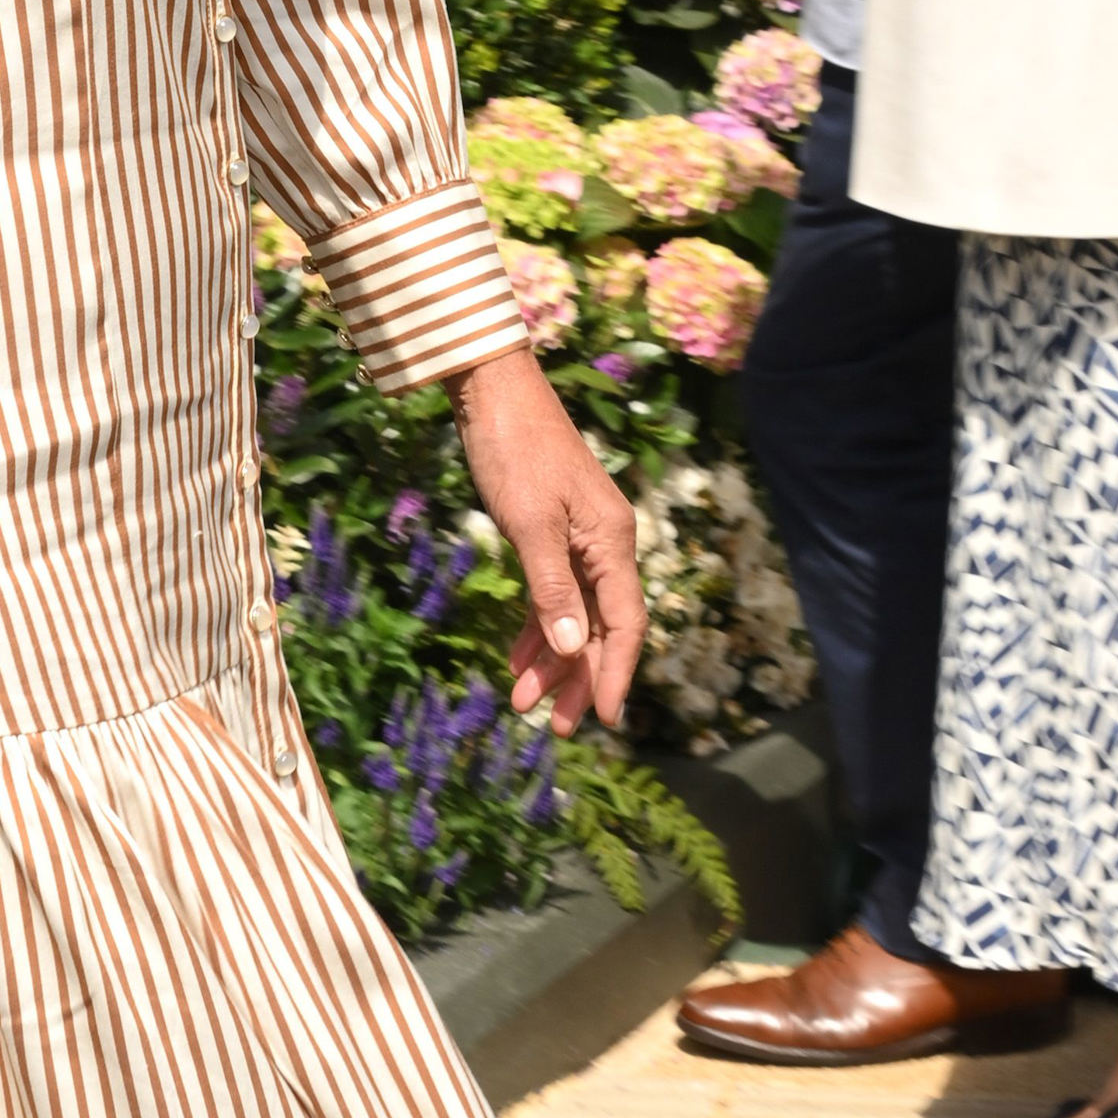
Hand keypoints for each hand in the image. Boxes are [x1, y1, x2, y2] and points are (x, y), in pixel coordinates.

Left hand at [448, 343, 644, 732]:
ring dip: (550, 659)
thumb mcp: (528, 524)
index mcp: (612, 543)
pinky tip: (516, 658)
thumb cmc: (514, 450)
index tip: (603, 720)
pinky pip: (552, 593)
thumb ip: (551, 588)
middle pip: (599, 628)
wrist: (493, 389)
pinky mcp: (551, 532)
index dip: (614, 674)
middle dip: (577, 679)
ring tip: (521, 701)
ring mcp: (579, 539)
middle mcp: (605, 545)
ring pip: (573, 615)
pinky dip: (535, 626)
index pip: (624, 625)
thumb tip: (571, 648)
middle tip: (553, 728)